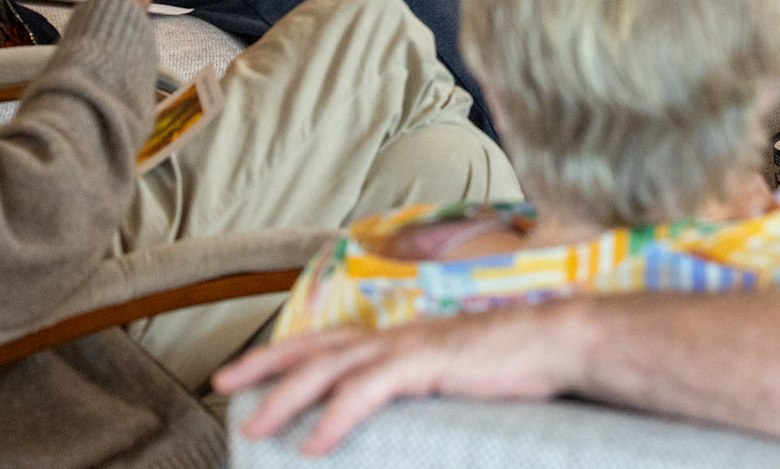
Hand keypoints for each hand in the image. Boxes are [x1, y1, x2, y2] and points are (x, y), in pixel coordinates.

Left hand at [214, 305, 586, 454]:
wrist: (556, 341)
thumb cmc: (513, 362)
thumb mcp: (453, 375)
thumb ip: (420, 385)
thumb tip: (397, 412)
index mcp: (399, 337)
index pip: (328, 340)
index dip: (284, 353)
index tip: (245, 371)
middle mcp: (395, 335)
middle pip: (314, 346)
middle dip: (264, 364)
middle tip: (222, 383)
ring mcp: (409, 347)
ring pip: (330, 368)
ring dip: (287, 396)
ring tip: (257, 425)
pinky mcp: (426, 364)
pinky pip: (368, 391)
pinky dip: (335, 416)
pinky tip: (314, 443)